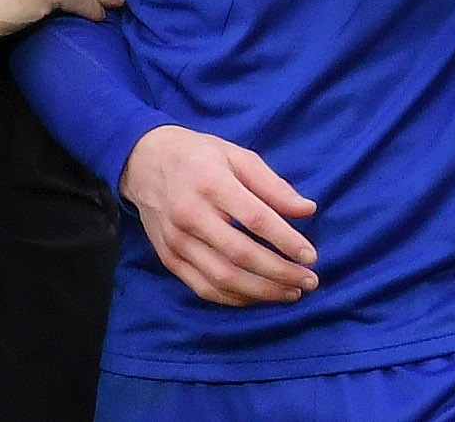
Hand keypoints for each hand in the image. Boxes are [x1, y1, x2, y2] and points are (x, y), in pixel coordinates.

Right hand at [120, 125, 318, 306]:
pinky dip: (235, 298)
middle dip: (280, 273)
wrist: (143, 161)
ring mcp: (176, 240)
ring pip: (223, 278)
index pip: (254, 218)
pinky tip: (258, 296)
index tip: (311, 256)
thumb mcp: (237, 156)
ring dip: (262, 292)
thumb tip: (308, 210)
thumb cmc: (199, 156)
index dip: (286, 240)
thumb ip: (273, 185)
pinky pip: (204, 288)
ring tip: (291, 293)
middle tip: (309, 281)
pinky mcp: (168, 258)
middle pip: (241, 254)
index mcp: (211, 182)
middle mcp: (190, 214)